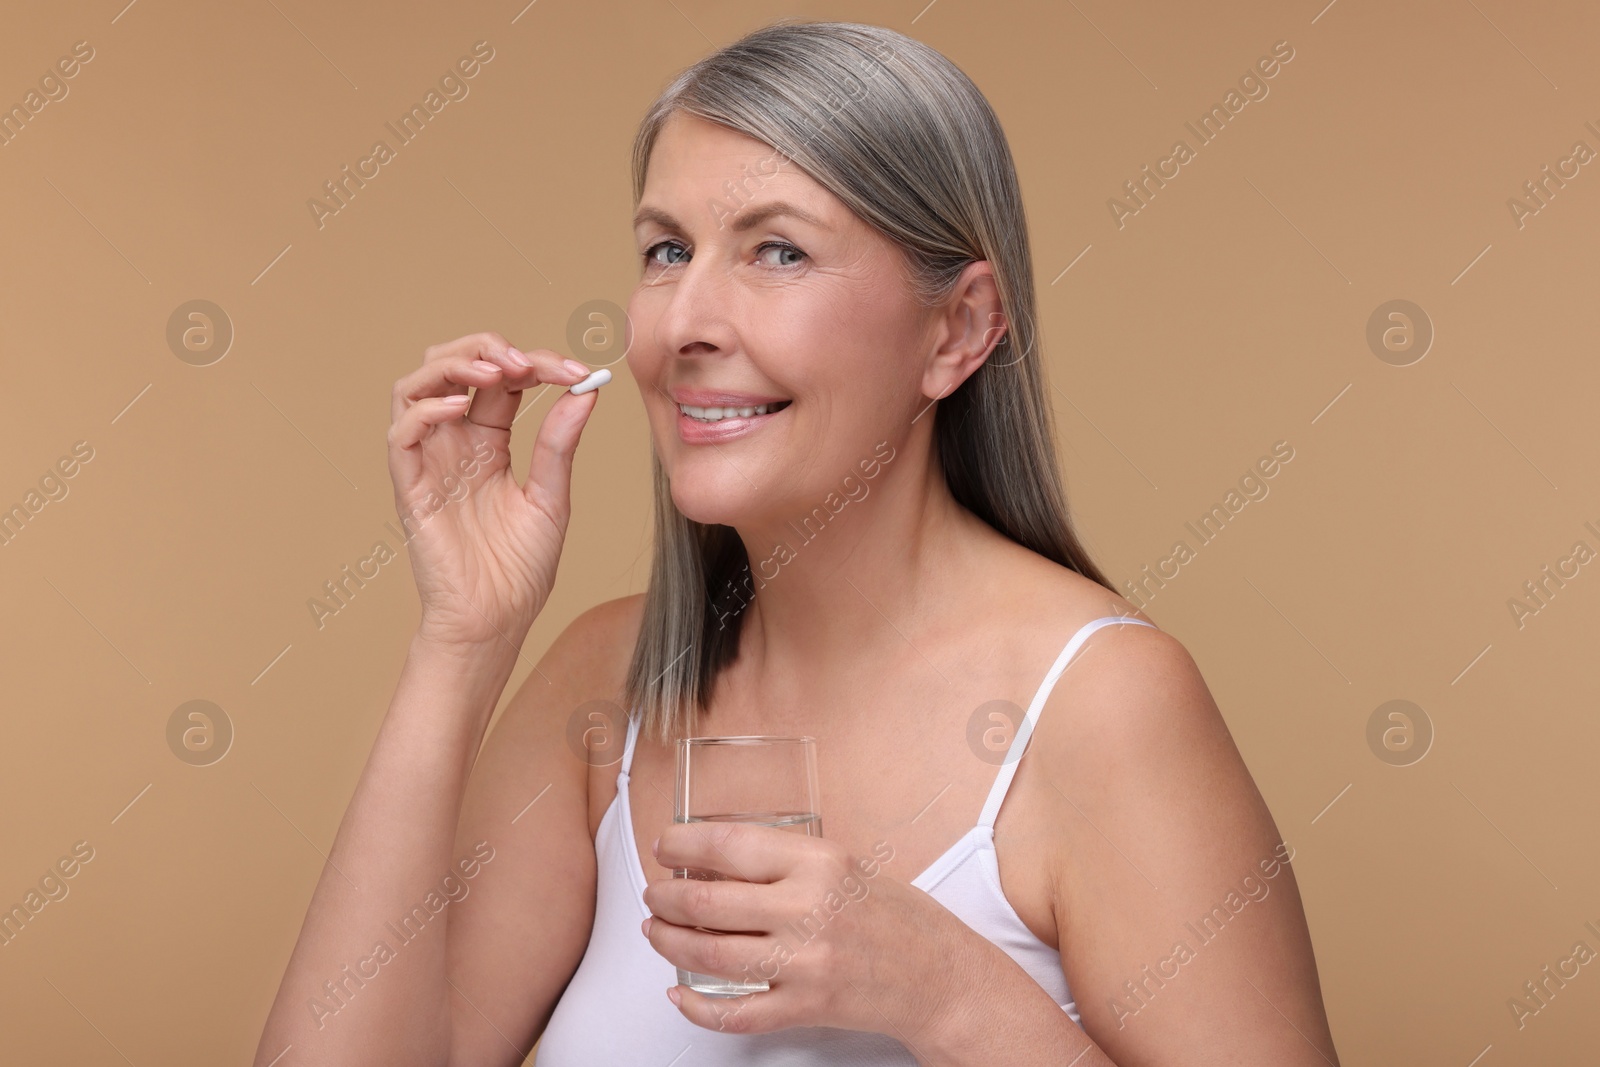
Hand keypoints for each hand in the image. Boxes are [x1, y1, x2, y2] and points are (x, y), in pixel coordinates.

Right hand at [386, 331, 596, 653]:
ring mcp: (429, 461)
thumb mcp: (552, 498)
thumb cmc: (520, 570)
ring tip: (496, 370)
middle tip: (528, 361)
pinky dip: (428, 409)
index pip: (503, 380)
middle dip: (489, 347)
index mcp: (489, 442)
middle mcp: (454, 443)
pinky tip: (463, 408)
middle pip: (452, 365)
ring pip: (417, 385)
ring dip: (454, 364)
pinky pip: (401, 433)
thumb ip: (560, 445)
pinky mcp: (411, 487)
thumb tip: (587, 391)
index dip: (536, 363)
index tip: (578, 372)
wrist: (495, 621)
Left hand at [642, 822, 968, 1044]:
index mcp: (819, 863)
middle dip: (665, 897)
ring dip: (669, 942)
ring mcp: (805, 963)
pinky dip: (695, 1006)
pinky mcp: (805, 1007)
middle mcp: (808, 910)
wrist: (940, 976)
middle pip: (707, 903)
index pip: (729, 846)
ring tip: (658, 931)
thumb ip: (786, 861)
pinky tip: (679, 992)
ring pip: (709, 954)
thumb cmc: (896, 917)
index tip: (665, 846)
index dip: (682, 845)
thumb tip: (715, 859)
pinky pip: (734, 1013)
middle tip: (655, 893)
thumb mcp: (845, 864)